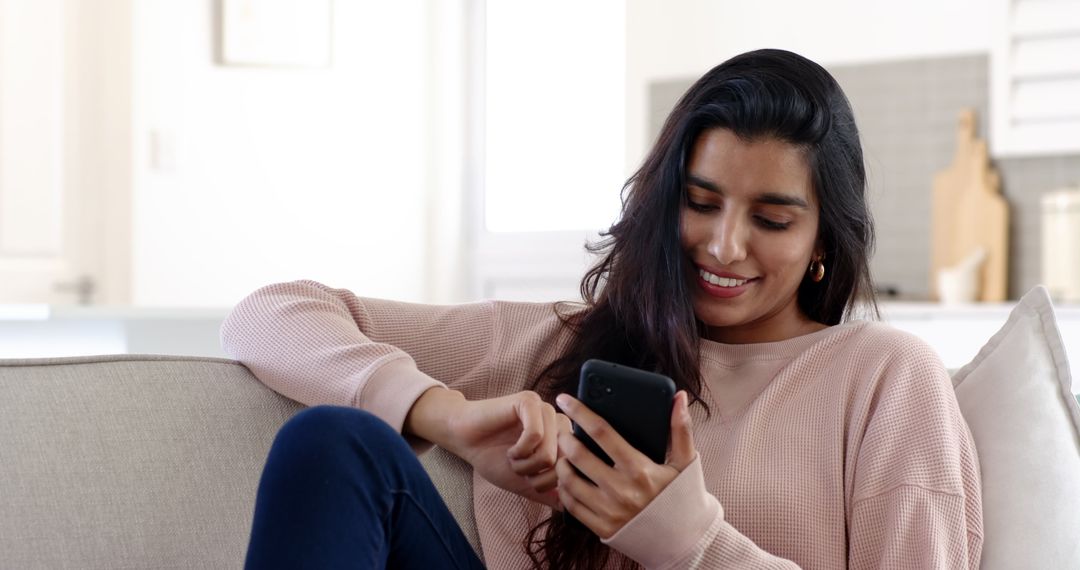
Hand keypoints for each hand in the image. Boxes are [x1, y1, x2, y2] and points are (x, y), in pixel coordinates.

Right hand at [407, 388, 566, 508]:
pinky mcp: (528, 401)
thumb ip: (548, 493)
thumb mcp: (525, 483)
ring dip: (527, 465)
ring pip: (550, 451)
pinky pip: (535, 435)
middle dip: (540, 477)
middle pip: (565, 462)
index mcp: (562, 438)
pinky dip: (520, 450)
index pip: (575, 468)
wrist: (465, 439)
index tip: (531, 480)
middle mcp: (559, 422)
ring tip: (513, 460)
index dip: (551, 483)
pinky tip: (511, 450)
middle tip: (520, 471)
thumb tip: (570, 508)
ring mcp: (545, 409)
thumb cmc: (493, 458)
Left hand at [554, 390, 695, 538]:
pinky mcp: (602, 528)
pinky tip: (567, 479)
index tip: (565, 400)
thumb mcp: (686, 462)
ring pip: (570, 481)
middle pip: (579, 455)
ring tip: (565, 455)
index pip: (602, 432)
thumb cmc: (683, 497)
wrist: (685, 540)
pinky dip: (564, 489)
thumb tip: (679, 397)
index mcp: (639, 469)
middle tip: (563, 431)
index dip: (580, 412)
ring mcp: (609, 511)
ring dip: (562, 463)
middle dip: (565, 438)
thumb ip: (681, 428)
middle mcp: (621, 490)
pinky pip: (572, 505)